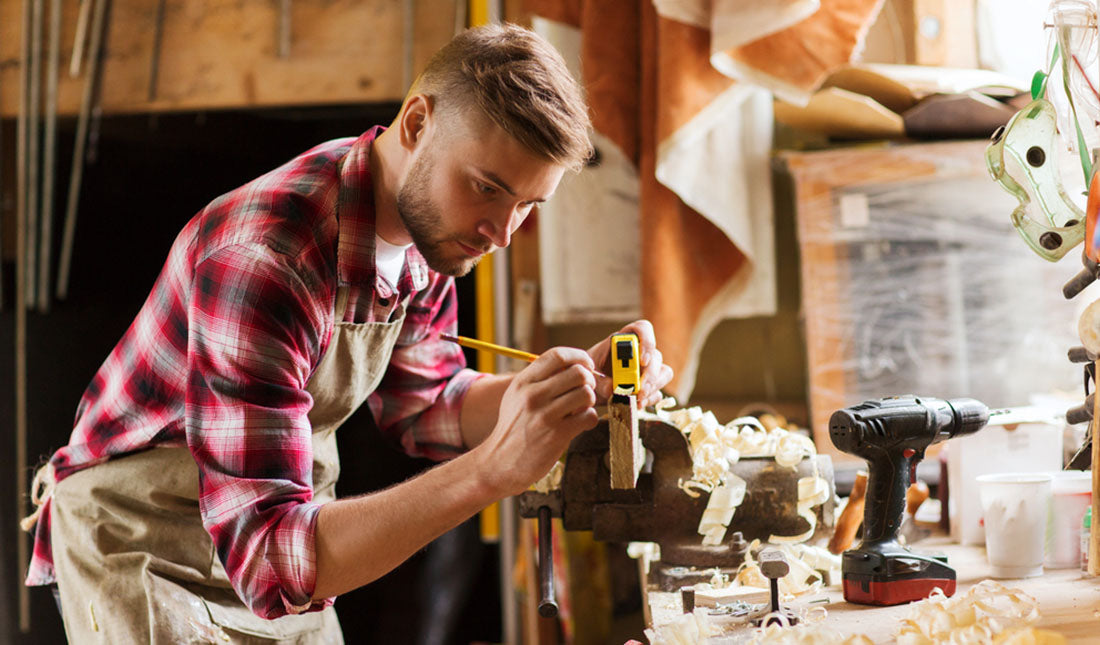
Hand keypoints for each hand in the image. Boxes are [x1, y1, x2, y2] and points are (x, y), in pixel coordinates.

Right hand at [473, 347, 598, 496]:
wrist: (500, 462)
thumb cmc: (514, 428)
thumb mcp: (517, 396)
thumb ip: (540, 380)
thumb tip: (575, 366)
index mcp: (523, 382)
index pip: (558, 355)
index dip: (579, 357)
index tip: (586, 365)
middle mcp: (533, 395)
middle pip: (578, 372)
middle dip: (589, 380)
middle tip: (585, 390)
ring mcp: (545, 415)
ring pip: (586, 393)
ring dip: (590, 401)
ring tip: (580, 409)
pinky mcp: (557, 435)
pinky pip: (588, 416)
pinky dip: (589, 419)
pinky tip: (578, 424)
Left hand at [586, 320, 673, 407]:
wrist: (589, 387)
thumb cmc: (590, 372)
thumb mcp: (589, 374)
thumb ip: (599, 381)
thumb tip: (612, 389)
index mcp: (625, 339)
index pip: (643, 329)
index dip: (647, 342)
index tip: (642, 360)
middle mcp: (641, 351)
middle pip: (656, 356)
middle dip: (650, 375)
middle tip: (640, 390)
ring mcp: (649, 368)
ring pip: (664, 373)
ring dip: (653, 388)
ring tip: (638, 399)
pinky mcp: (651, 385)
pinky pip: (658, 391)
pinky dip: (650, 400)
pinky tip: (637, 404)